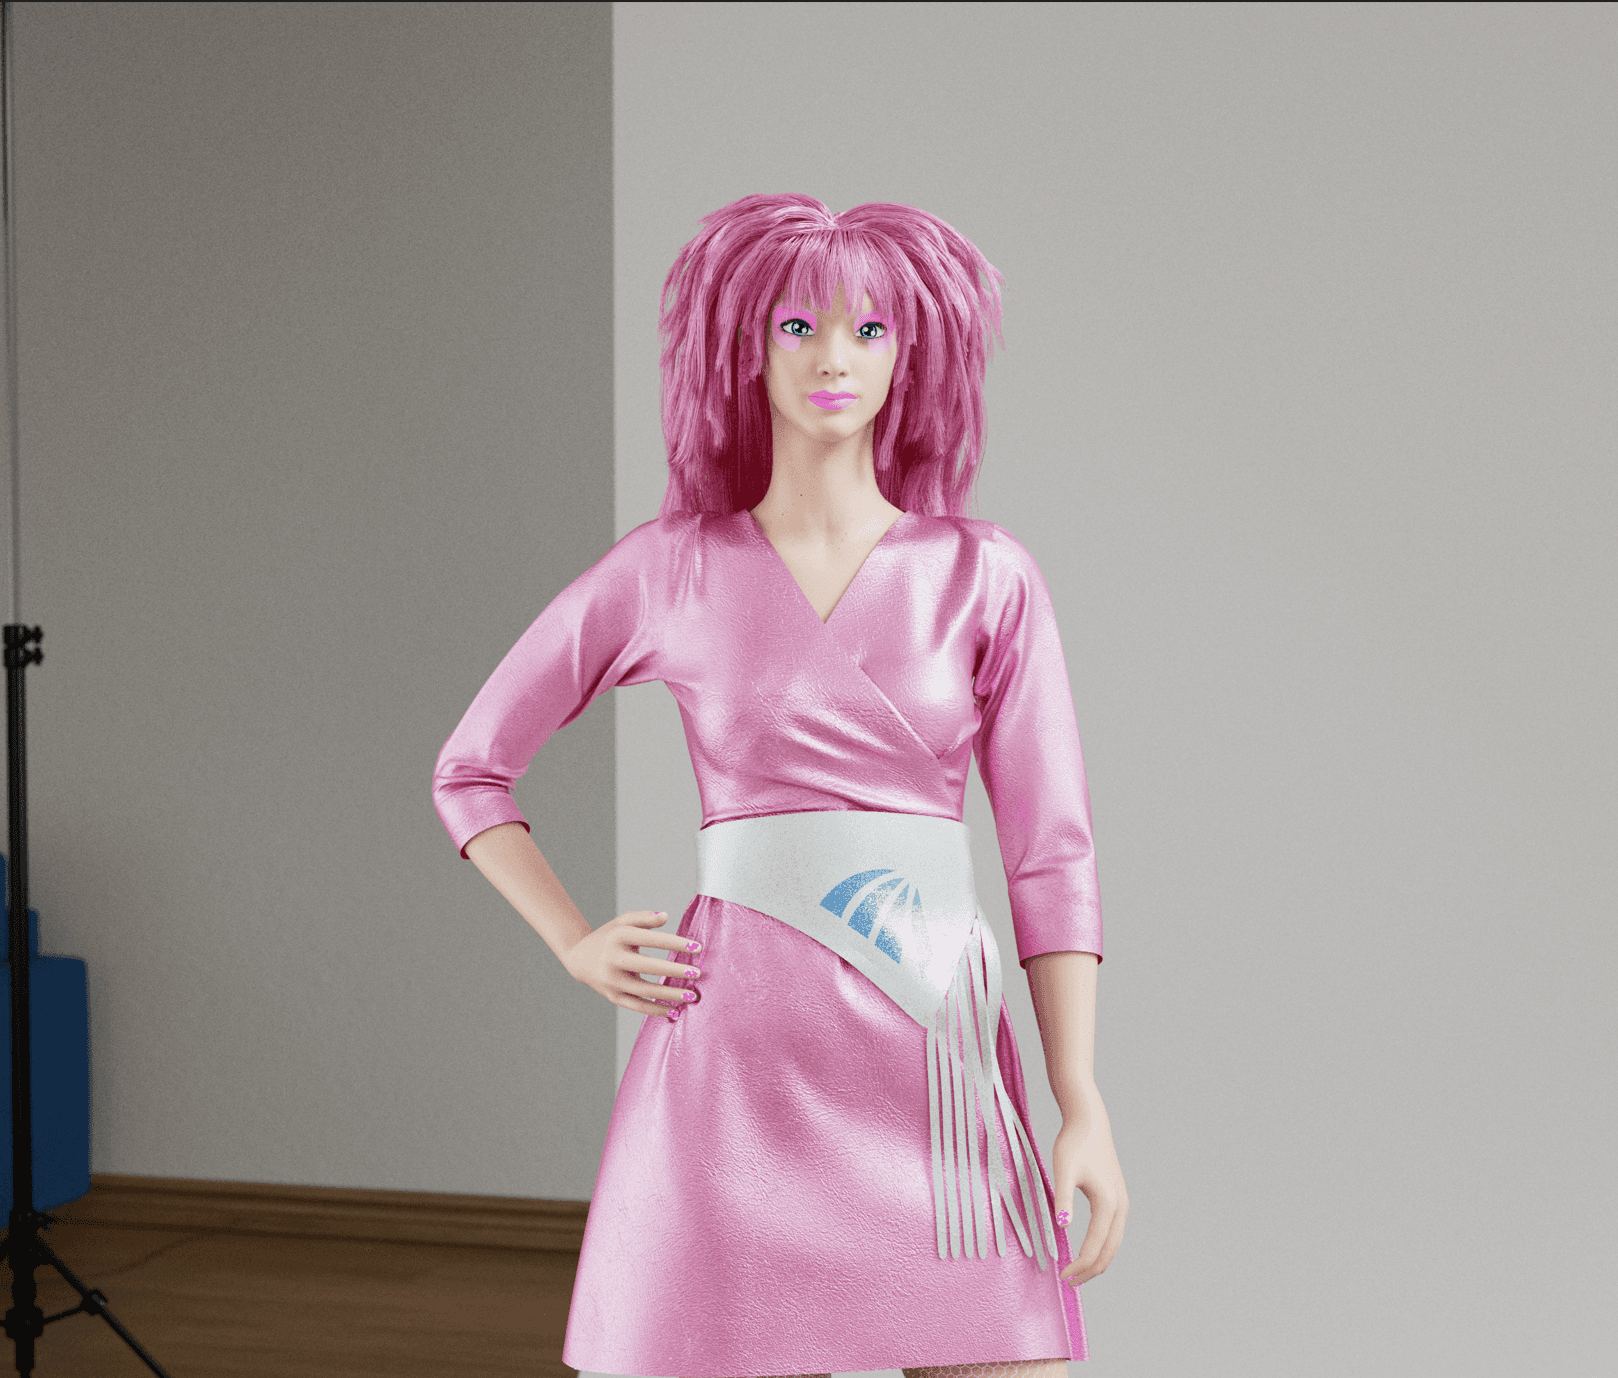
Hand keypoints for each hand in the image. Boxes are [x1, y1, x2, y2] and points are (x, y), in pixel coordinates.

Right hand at [561, 909, 703, 1017]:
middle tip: (698, 973)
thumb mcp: (623, 921)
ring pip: (645, 991)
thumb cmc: (609, 937)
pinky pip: (637, 1006)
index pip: (651, 939)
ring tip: (692, 996)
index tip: (697, 947)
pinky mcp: (613, 996)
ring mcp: (612, 980)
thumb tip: (666, 916)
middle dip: (675, 971)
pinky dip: (656, 1010)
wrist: (580, 958)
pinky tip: (674, 1010)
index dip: (675, 943)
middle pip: (648, 967)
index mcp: (619, 937)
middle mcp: (614, 959)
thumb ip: (644, 918)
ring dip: (670, 995)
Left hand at [1052, 1094, 1127, 1287]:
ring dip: (1098, 1261)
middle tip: (1069, 1283)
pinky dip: (1103, 1247)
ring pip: (1114, 1243)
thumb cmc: (1073, 1143)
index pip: (1094, 1247)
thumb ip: (1062, 1198)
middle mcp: (1120, 1207)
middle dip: (1090, 1271)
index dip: (1078, 1266)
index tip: (1062, 1277)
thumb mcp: (1062, 1170)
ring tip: (1077, 1271)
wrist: (1089, 1122)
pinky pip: (1114, 1232)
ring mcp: (1122, 1202)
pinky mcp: (1118, 1197)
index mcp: (1107, 1204)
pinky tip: (1087, 1249)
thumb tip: (1062, 1226)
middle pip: (1109, 1252)